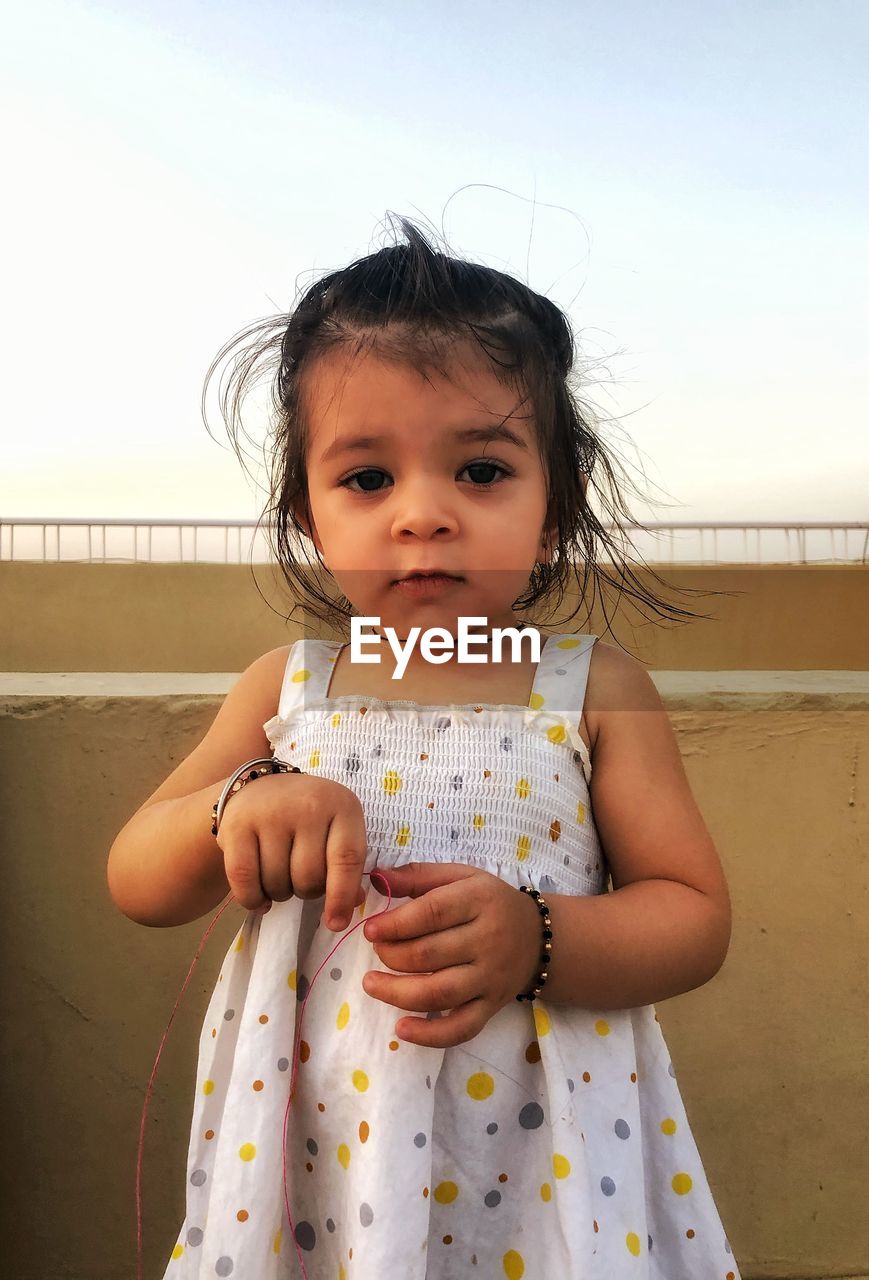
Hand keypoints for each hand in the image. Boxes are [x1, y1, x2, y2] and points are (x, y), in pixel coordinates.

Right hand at [215, 772, 366, 929]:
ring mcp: (271, 813)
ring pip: (278, 882)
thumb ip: (347, 866)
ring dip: (279, 895)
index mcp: (342, 806)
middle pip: (309, 877)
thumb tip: (353, 904)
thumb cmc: (307, 817)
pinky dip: (252, 899)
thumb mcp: (337, 830)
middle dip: (306, 892)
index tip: (336, 924)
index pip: (347, 859)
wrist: (260, 787)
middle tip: (299, 881)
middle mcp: (308, 805)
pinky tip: (259, 898)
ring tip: (279, 878)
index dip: (342, 897)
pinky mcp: (237, 825)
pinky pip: (244, 879)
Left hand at [361, 863, 542, 1046]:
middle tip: (376, 951)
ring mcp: (490, 977)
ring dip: (398, 993)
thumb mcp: (460, 877)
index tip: (370, 930)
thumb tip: (377, 879)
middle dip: (391, 955)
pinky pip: (462, 1028)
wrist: (538, 937)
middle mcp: (488, 939)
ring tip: (371, 984)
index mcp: (479, 900)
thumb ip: (418, 876)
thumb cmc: (489, 902)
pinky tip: (402, 1029)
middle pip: (429, 955)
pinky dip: (430, 1034)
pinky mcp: (492, 1006)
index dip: (396, 924)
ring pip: (439, 992)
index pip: (432, 913)